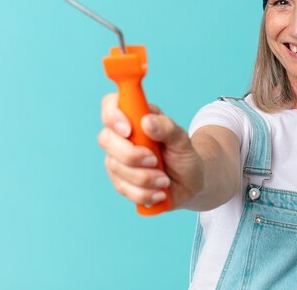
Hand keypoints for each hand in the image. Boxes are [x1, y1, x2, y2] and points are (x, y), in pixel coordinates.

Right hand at [97, 93, 204, 209]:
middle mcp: (122, 137)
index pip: (111, 104)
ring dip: (144, 177)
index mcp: (137, 117)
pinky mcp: (120, 181)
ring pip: (116, 167)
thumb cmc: (183, 155)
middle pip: (106, 139)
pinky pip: (123, 188)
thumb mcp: (182, 140)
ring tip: (165, 180)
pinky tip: (160, 191)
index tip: (128, 130)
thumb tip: (147, 121)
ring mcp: (117, 159)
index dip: (113, 115)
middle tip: (155, 160)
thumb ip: (167, 128)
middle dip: (131, 154)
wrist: (190, 183)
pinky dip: (144, 193)